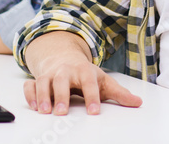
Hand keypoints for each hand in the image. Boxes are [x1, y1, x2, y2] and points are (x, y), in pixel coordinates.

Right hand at [23, 32, 141, 115]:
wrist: (63, 57)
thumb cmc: (84, 73)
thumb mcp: (103, 81)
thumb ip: (119, 93)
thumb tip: (138, 102)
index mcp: (83, 70)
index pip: (89, 82)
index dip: (92, 96)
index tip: (94, 111)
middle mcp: (65, 71)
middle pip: (62, 80)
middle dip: (61, 95)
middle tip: (62, 111)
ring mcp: (50, 74)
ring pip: (43, 82)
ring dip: (43, 96)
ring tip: (45, 111)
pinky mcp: (38, 79)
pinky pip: (30, 85)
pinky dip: (30, 95)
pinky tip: (33, 107)